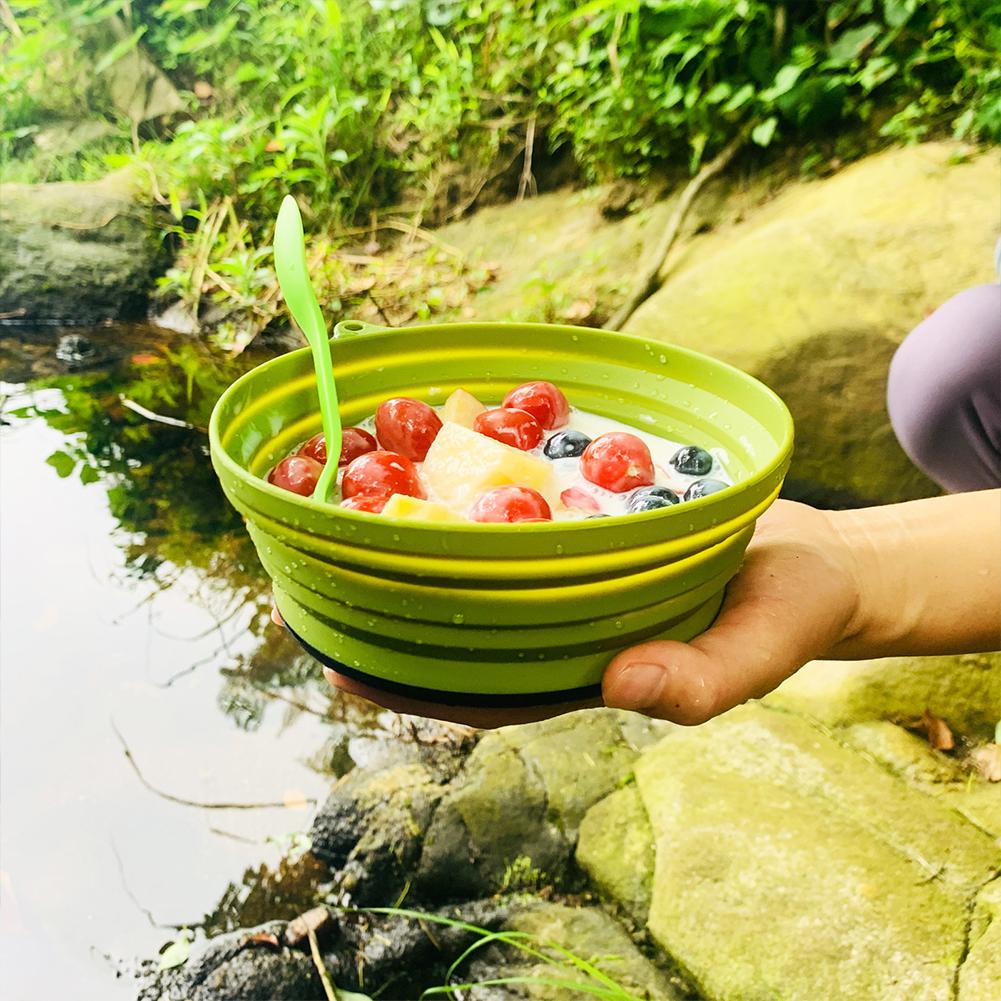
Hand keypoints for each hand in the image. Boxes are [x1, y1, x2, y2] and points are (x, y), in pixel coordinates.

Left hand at [274, 499, 857, 727]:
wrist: (811, 556)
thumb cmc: (788, 613)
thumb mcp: (759, 652)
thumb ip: (701, 681)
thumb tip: (621, 686)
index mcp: (581, 669)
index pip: (478, 687)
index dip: (407, 680)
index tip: (336, 661)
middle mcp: (559, 621)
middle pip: (459, 622)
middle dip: (385, 604)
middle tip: (305, 576)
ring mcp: (569, 570)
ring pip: (478, 559)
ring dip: (417, 535)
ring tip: (343, 499)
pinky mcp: (586, 522)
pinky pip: (519, 502)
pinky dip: (478, 475)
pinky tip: (436, 437)